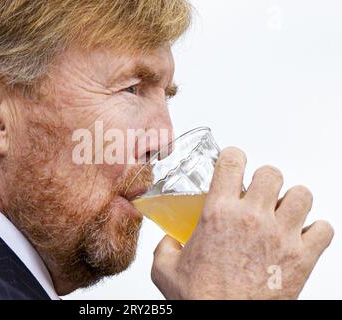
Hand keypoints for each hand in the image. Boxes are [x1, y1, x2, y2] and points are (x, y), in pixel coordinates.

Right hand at [151, 147, 333, 299]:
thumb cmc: (200, 299)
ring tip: (281, 213)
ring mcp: (280, 236)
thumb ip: (165, 247)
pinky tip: (300, 237)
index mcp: (218, 214)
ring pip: (301, 194)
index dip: (233, 157)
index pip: (232, 162)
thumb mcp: (166, 269)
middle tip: (257, 194)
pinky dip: (315, 230)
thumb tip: (169, 241)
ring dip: (291, 200)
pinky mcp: (302, 258)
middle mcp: (252, 218)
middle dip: (264, 180)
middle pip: (271, 173)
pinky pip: (324, 229)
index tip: (233, 162)